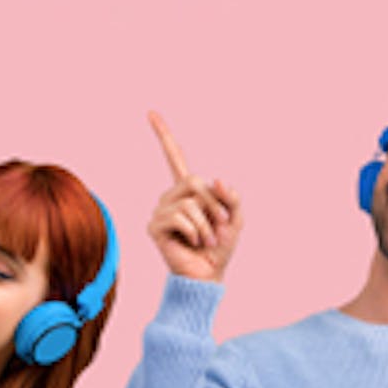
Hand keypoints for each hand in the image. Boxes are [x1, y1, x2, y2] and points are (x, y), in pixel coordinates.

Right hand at [146, 112, 242, 282]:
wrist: (208, 275)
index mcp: (188, 190)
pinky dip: (196, 231)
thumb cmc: (220, 247)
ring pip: (190, 202)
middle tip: (221, 225)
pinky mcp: (155, 227)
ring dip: (207, 222)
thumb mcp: (236, 217)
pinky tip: (194, 242)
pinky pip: (181, 217)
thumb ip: (230, 196)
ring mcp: (160, 211)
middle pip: (195, 181)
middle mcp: (170, 196)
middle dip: (215, 204)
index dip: (163, 135)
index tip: (151, 113)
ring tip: (207, 239)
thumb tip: (214, 180)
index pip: (174, 157)